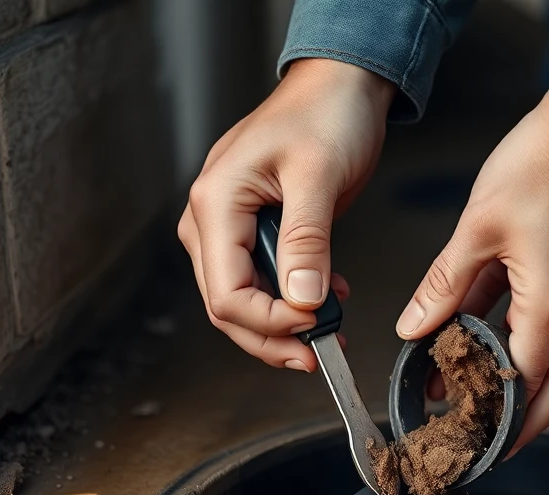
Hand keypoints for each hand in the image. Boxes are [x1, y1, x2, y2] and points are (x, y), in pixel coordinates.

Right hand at [178, 59, 395, 370]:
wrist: (339, 85)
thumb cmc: (326, 113)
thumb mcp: (319, 177)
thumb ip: (307, 243)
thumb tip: (302, 302)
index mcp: (216, 202)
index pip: (227, 293)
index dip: (269, 322)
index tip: (315, 327)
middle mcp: (210, 218)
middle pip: (226, 306)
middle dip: (272, 337)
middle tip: (317, 355)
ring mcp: (226, 226)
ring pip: (241, 300)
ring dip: (281, 325)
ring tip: (327, 333)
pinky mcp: (250, 231)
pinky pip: (258, 280)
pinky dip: (289, 301)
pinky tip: (327, 302)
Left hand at [398, 92, 548, 454]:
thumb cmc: (545, 164)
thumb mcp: (478, 228)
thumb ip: (444, 285)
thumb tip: (415, 327)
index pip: (522, 383)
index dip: (496, 416)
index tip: (474, 436)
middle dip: (529, 424)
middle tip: (500, 445)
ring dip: (540, 385)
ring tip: (501, 397)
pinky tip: (519, 337)